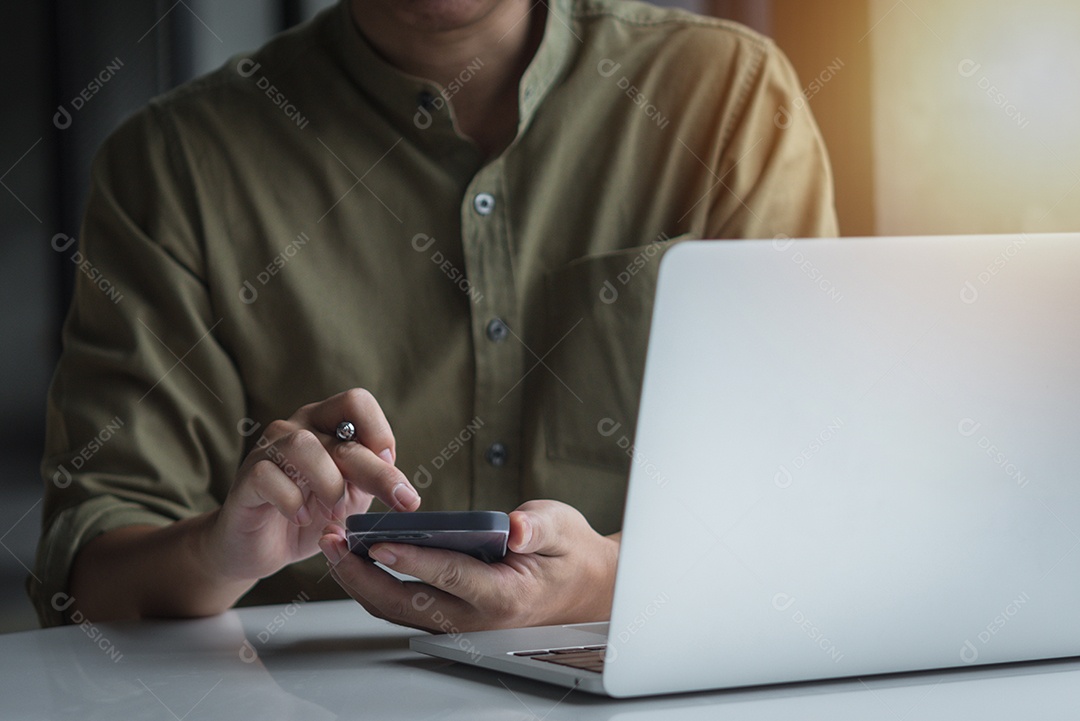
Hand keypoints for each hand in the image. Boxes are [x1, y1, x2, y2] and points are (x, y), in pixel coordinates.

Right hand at [206, 388, 421, 582]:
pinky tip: (301, 518)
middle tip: (403, 502)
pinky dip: (292, 501)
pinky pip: (269, 476)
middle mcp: (296, 427)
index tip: (391, 467)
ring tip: (334, 511)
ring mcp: (268, 450)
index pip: (356, 402)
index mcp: (325, 424)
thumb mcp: (351, 496)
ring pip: (303, 446)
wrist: (260, 548)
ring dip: (329, 483)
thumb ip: (371, 479)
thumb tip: (402, 483)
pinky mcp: (246, 477)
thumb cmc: (309, 515)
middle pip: (341, 435)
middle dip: (377, 472)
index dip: (379, 431)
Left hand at [318, 500, 618, 631]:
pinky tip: (356, 558)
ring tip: (335, 546)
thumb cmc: (569, 555)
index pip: (451, 576)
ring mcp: (460, 622)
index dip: (413, 561)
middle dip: (364, 575)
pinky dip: (375, 583)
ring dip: (361, 581)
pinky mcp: (449, 616)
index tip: (380, 545)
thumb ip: (537, 528)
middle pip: (408, 603)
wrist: (581, 588)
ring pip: (398, 609)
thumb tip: (515, 528)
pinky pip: (405, 606)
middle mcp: (476, 618)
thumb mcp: (562, 528)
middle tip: (335, 542)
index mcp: (505, 595)